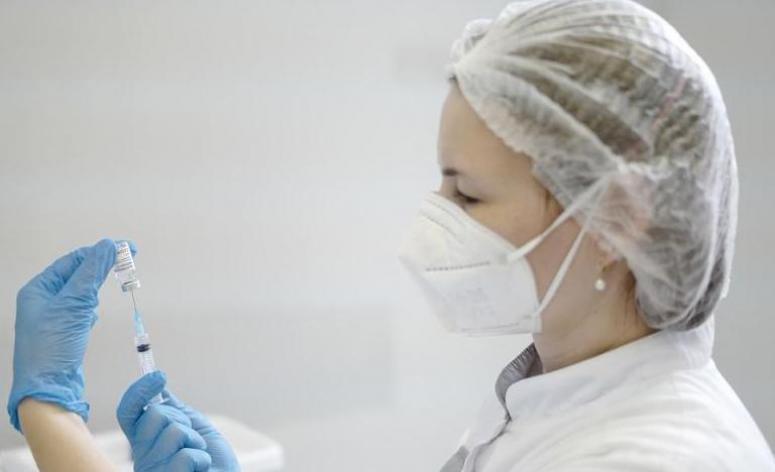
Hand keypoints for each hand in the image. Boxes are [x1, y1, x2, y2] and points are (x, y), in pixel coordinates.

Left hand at [7, 238, 127, 432]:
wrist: (48, 390)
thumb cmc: (53, 346)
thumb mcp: (73, 304)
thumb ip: (92, 273)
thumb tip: (109, 245)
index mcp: (39, 289)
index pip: (73, 260)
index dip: (99, 252)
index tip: (126, 248)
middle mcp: (43, 301)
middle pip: (76, 275)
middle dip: (99, 269)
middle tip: (127, 262)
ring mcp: (52, 318)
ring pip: (80, 293)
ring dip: (95, 290)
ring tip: (112, 286)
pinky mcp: (63, 333)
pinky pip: (80, 311)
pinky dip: (91, 309)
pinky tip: (94, 315)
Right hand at [117, 371, 211, 470]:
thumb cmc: (213, 462)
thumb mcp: (195, 428)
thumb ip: (176, 411)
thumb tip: (160, 387)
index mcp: (145, 441)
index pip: (129, 412)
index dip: (138, 392)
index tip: (158, 376)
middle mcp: (142, 456)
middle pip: (154, 415)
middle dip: (181, 420)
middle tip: (191, 439)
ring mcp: (152, 470)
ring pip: (174, 432)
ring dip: (195, 441)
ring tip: (198, 458)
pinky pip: (186, 455)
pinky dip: (201, 459)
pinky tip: (199, 470)